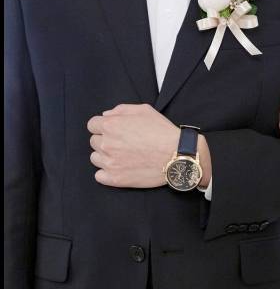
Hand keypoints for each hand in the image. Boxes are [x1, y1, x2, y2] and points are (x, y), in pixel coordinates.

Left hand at [87, 104, 210, 188]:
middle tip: (123, 144)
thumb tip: (106, 115)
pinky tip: (120, 169)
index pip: (92, 125)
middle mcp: (106, 143)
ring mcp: (110, 163)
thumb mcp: (144, 110)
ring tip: (123, 157)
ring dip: (105, 157)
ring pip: (95, 158)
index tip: (115, 131)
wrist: (177, 154)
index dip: (104, 127)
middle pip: (94, 141)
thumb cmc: (163, 131)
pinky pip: (99, 176)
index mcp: (111, 125)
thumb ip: (121, 109)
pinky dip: (106, 173)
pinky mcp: (115, 179)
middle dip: (106, 141)